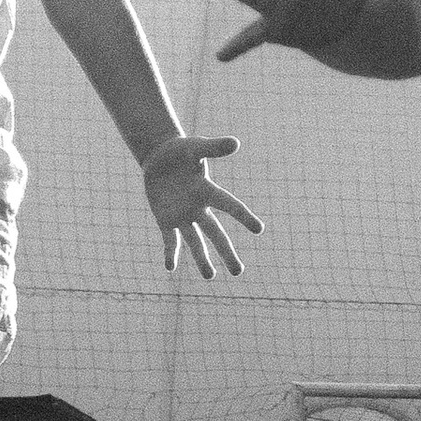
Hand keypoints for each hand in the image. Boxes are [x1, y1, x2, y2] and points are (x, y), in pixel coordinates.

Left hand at [142, 135, 263, 277]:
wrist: (160, 157)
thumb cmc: (181, 151)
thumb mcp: (195, 147)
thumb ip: (214, 148)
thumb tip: (236, 143)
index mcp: (208, 191)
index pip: (229, 205)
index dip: (244, 216)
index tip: (259, 229)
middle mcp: (199, 208)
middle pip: (216, 234)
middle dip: (227, 253)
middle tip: (239, 272)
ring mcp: (183, 216)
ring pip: (195, 242)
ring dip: (202, 259)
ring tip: (211, 276)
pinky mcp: (166, 220)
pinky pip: (170, 240)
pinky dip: (170, 253)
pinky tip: (170, 267)